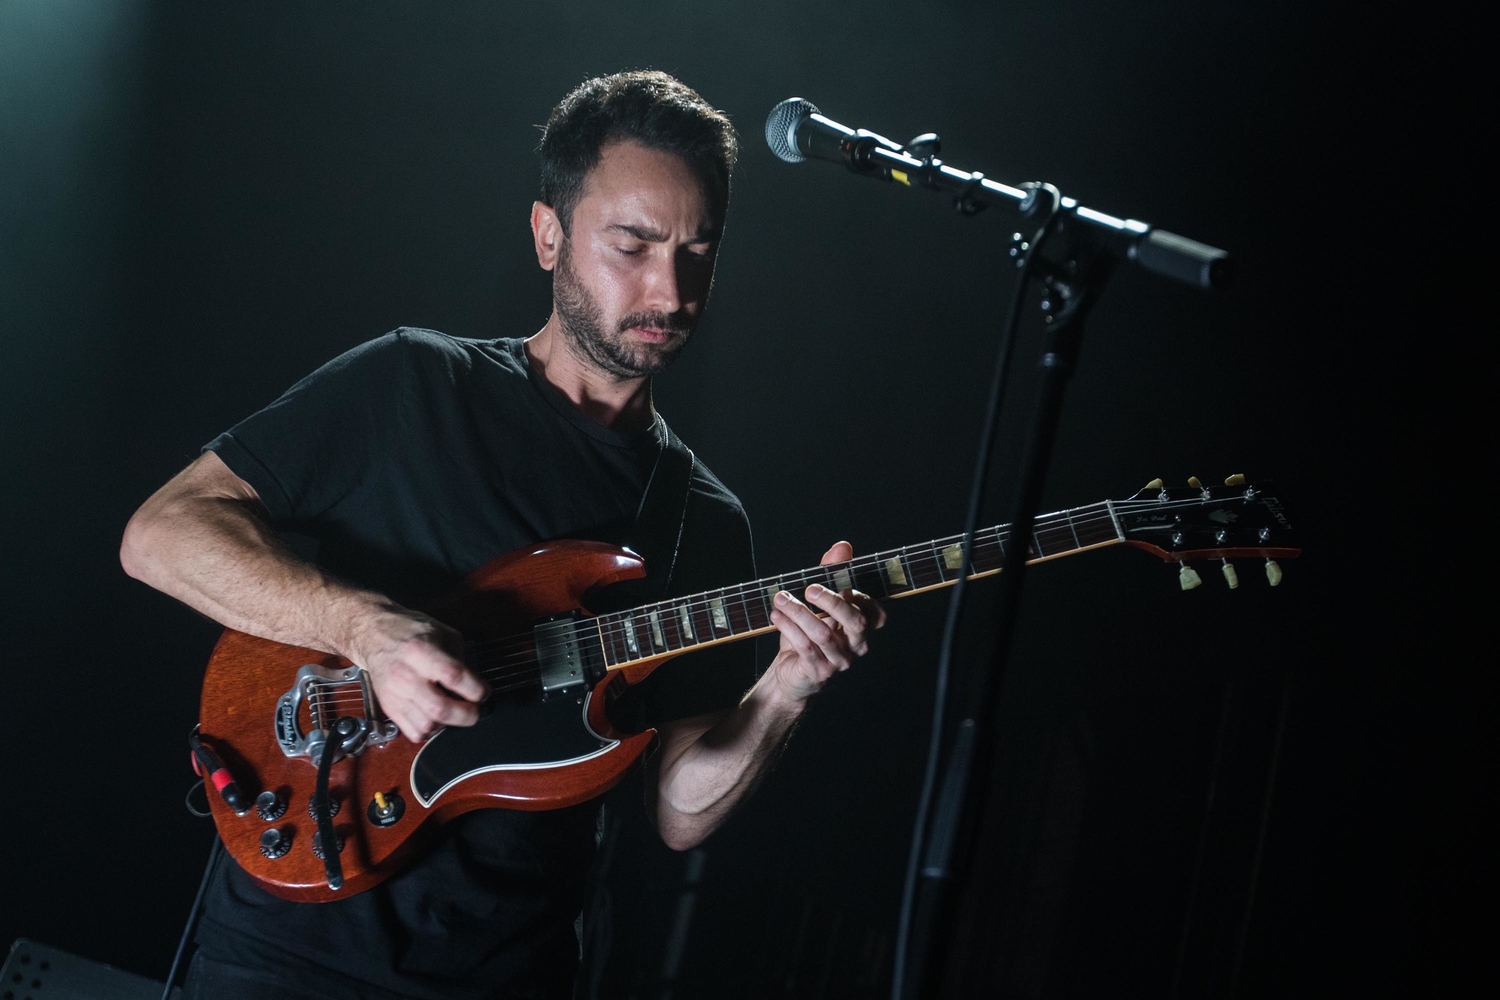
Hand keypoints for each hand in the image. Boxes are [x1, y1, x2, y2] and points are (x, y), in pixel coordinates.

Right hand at [346, 604, 488, 741]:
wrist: (373, 635)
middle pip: (439, 708)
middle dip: (466, 715)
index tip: (484, 692)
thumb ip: (459, 656)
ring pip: (426, 725)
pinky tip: (435, 718)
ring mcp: (395, 694)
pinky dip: (430, 731)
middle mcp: (406, 674)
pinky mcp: (388, 707)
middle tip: (475, 711)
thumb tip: (474, 683)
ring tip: (453, 712)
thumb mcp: (442, 632)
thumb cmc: (410, 631)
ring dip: (447, 724)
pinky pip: (413, 732)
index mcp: (421, 651)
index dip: (475, 689)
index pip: (453, 676)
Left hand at [767, 541, 886, 703]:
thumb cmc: (810, 634)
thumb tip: (843, 547)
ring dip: (799, 612)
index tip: (839, 583)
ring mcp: (839, 661)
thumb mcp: (820, 602)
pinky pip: (805, 648)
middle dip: (832, 602)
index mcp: (863, 628)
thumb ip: (833, 573)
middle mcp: (857, 646)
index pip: (875, 612)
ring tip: (781, 598)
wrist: (792, 673)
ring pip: (823, 634)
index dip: (860, 597)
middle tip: (809, 588)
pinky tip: (776, 615)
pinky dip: (788, 628)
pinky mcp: (819, 672)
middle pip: (856, 622)